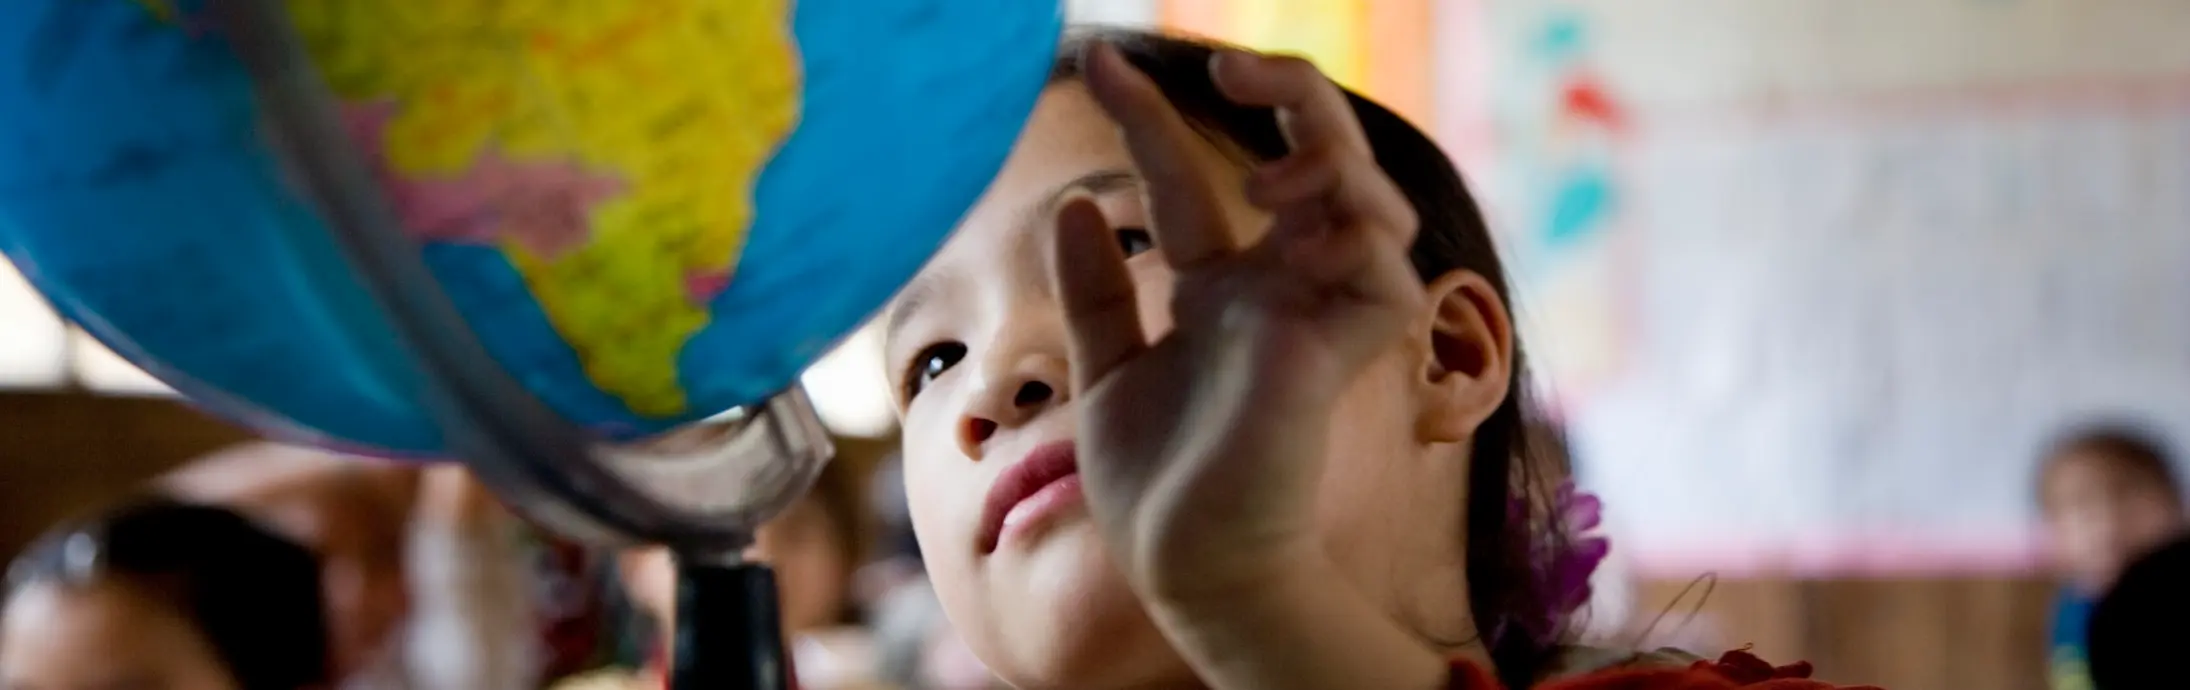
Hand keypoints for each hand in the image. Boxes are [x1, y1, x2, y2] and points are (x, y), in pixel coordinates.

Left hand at [1054, 42, 1425, 601]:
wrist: (1184, 563)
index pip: (1189, 182)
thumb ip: (1095, 292)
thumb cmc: (1157, 482)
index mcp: (1218, 290)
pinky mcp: (1347, 353)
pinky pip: (1386, 271)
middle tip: (1220, 65)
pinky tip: (1295, 231)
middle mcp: (1279, 290)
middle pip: (1316, 157)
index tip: (1097, 64)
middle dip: (1284, 89)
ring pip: (1369, 197)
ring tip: (1261, 177)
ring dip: (1325, 155)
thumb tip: (1071, 205)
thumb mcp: (1106, 370)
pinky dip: (1353, 233)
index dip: (1147, 119)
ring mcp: (1319, 316)